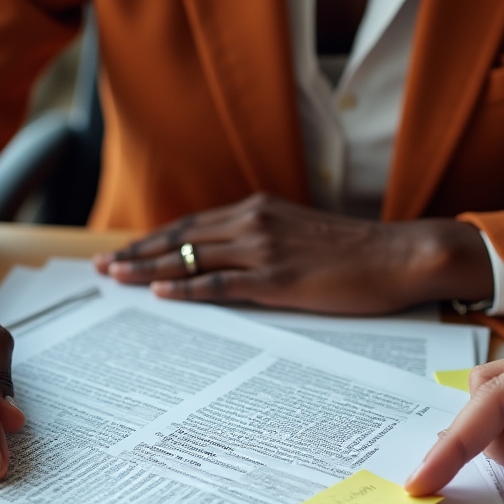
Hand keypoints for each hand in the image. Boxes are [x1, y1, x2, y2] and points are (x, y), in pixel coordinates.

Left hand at [94, 193, 493, 313]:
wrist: (400, 255)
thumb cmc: (355, 251)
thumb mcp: (300, 234)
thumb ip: (264, 239)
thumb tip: (232, 259)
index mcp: (258, 210)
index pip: (191, 224)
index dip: (155, 238)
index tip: (125, 250)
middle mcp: (254, 222)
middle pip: (181, 237)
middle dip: (138, 251)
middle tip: (104, 266)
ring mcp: (264, 249)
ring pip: (191, 257)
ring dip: (149, 269)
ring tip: (116, 278)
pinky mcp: (278, 278)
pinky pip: (220, 283)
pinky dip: (186, 289)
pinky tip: (161, 294)